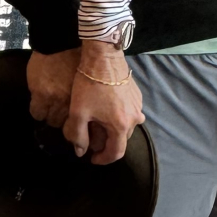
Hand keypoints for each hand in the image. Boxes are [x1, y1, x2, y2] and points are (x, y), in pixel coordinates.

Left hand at [26, 44, 143, 166]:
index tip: (92, 158)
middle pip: (122, 139)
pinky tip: (108, 109)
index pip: (116, 152)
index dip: (103, 159)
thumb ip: (78, 135)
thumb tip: (80, 151)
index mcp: (121, 125)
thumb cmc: (89, 84)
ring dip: (115, 130)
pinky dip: (120, 116)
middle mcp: (134, 118)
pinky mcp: (137, 94)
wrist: (103, 57)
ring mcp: (138, 105)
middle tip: (93, 140)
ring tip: (100, 124)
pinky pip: (131, 112)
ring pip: (128, 126)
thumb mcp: (79, 112)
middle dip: (108, 143)